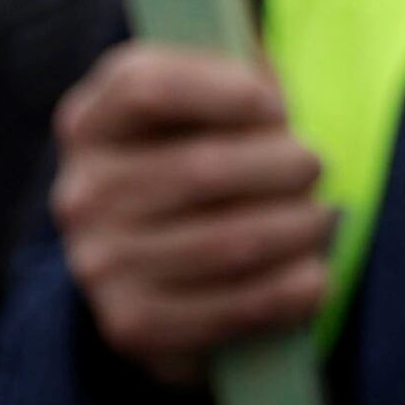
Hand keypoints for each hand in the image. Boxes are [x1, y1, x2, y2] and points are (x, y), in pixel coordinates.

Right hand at [52, 45, 332, 381]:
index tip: (277, 104)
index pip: (148, 88)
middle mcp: (82, 194)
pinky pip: (234, 307)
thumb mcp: (203, 104)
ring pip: (229, 242)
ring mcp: (100, 266)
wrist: (150, 261)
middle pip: (202, 168)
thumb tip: (274, 93)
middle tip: (315, 165)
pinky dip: (290, 291)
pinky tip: (314, 276)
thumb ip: (236, 79)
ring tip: (322, 218)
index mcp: (90, 121)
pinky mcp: (134, 326)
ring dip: (297, 228)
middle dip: (282, 165)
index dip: (226, 89)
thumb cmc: (194, 155)